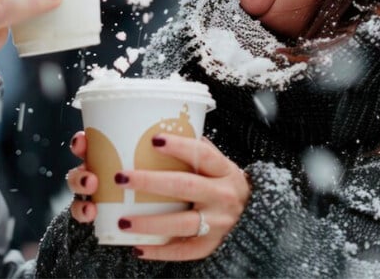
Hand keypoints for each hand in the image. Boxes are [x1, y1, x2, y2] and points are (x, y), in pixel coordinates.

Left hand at [65, 130, 251, 261]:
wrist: (259, 218)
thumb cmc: (227, 185)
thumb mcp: (221, 165)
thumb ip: (198, 151)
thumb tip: (162, 129)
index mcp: (224, 171)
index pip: (202, 155)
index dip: (179, 146)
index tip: (154, 139)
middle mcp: (223, 196)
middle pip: (184, 187)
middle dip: (150, 182)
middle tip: (121, 178)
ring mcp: (219, 223)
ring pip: (181, 223)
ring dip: (149, 222)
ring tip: (122, 221)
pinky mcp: (212, 245)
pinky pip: (184, 251)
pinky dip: (160, 250)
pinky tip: (138, 247)